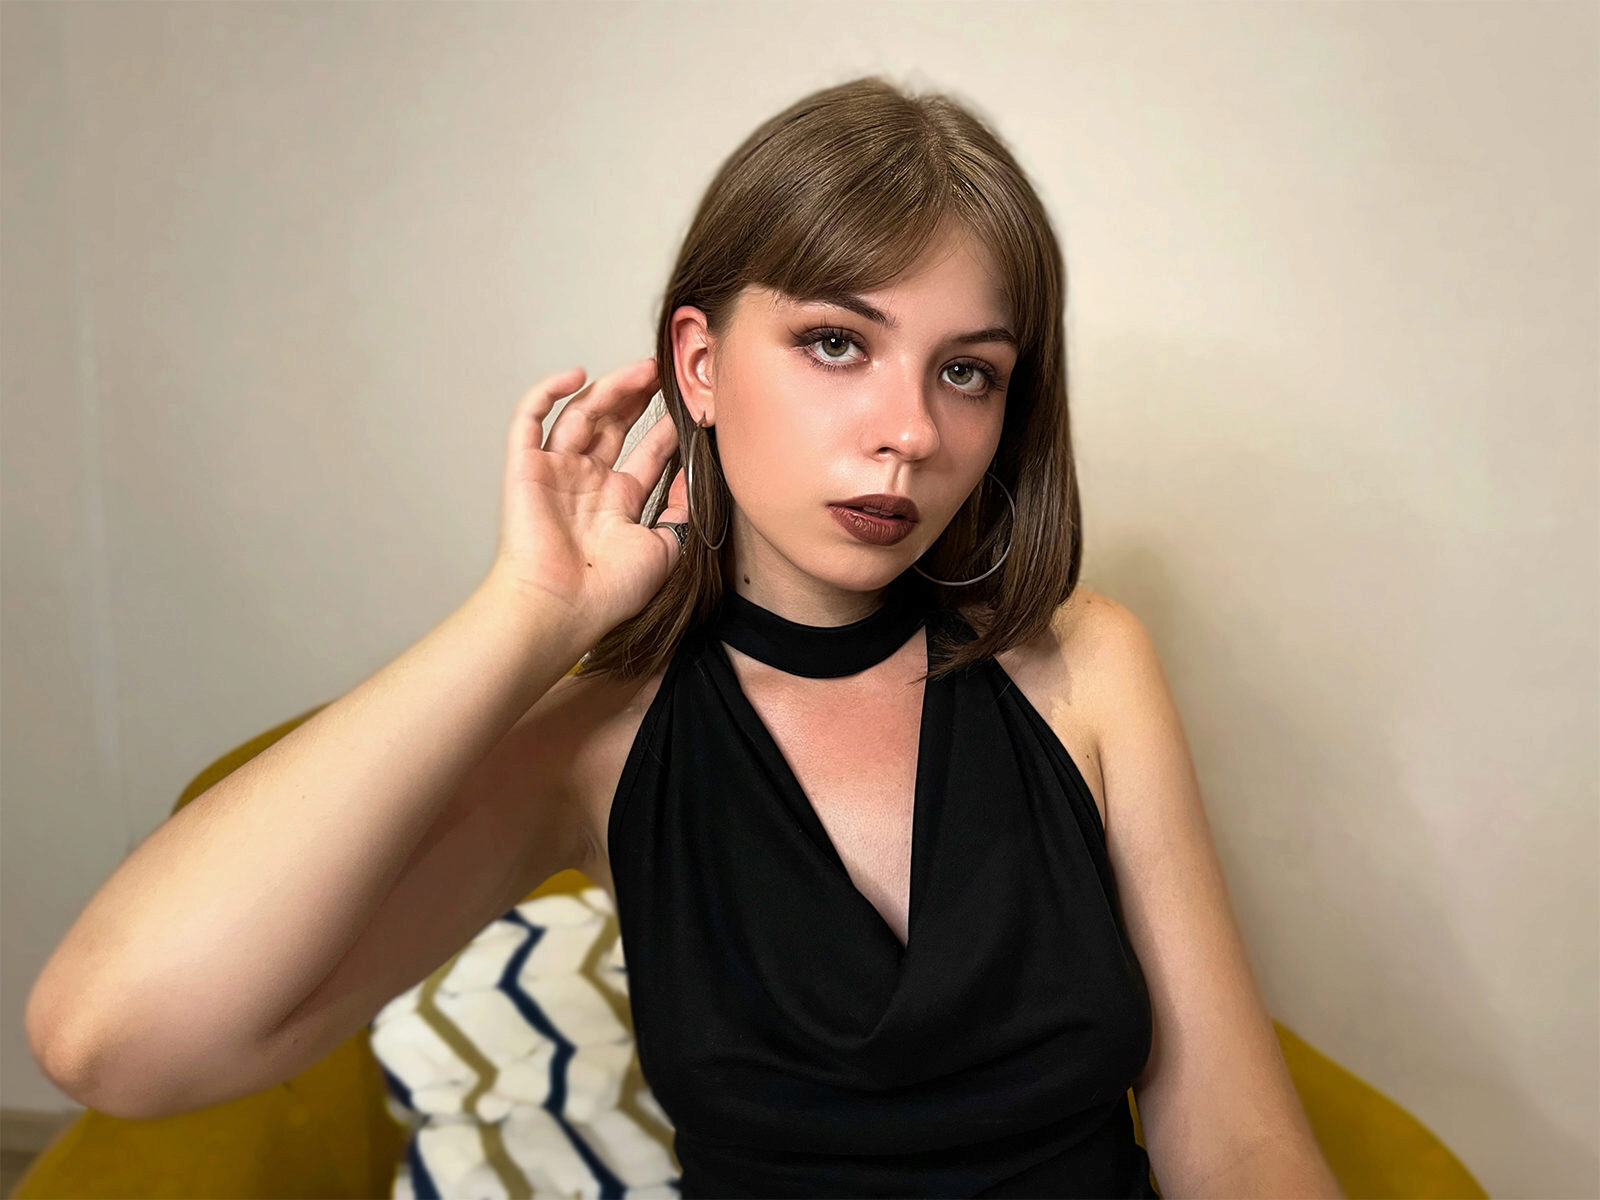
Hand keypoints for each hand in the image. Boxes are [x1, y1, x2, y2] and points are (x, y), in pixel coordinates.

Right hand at [486, 356, 692, 633]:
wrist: (563, 607)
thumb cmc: (610, 591)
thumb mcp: (666, 547)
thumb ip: (682, 511)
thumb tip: (698, 479)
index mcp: (618, 502)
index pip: (647, 453)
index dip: (667, 428)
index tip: (692, 406)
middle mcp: (587, 483)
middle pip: (614, 425)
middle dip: (639, 397)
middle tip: (665, 373)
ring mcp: (555, 471)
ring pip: (581, 413)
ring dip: (610, 388)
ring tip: (642, 369)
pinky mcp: (525, 466)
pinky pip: (529, 418)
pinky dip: (548, 392)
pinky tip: (577, 375)